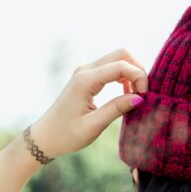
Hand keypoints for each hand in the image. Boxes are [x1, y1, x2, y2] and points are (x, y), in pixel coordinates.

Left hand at [28, 48, 148, 158]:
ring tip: (136, 95)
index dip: (138, 77)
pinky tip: (126, 94)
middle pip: (121, 54)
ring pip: (117, 59)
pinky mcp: (87, 78)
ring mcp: (86, 72)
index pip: (120, 66)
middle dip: (138, 70)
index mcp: (85, 81)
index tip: (145, 97)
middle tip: (144, 92)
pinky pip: (111, 68)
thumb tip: (140, 98)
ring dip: (132, 73)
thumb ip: (116, 109)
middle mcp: (85, 71)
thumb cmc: (67, 135)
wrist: (45, 137)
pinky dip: (124, 77)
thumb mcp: (93, 126)